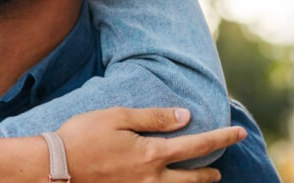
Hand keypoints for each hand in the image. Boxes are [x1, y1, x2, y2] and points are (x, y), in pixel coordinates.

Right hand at [56, 106, 244, 182]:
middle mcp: (153, 178)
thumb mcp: (117, 116)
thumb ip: (153, 117)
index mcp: (152, 153)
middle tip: (218, 168)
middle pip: (194, 178)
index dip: (222, 138)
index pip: (197, 145)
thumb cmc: (82, 136)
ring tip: (201, 180)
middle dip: (210, 172)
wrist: (54, 167)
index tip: (239, 131)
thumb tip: (184, 117)